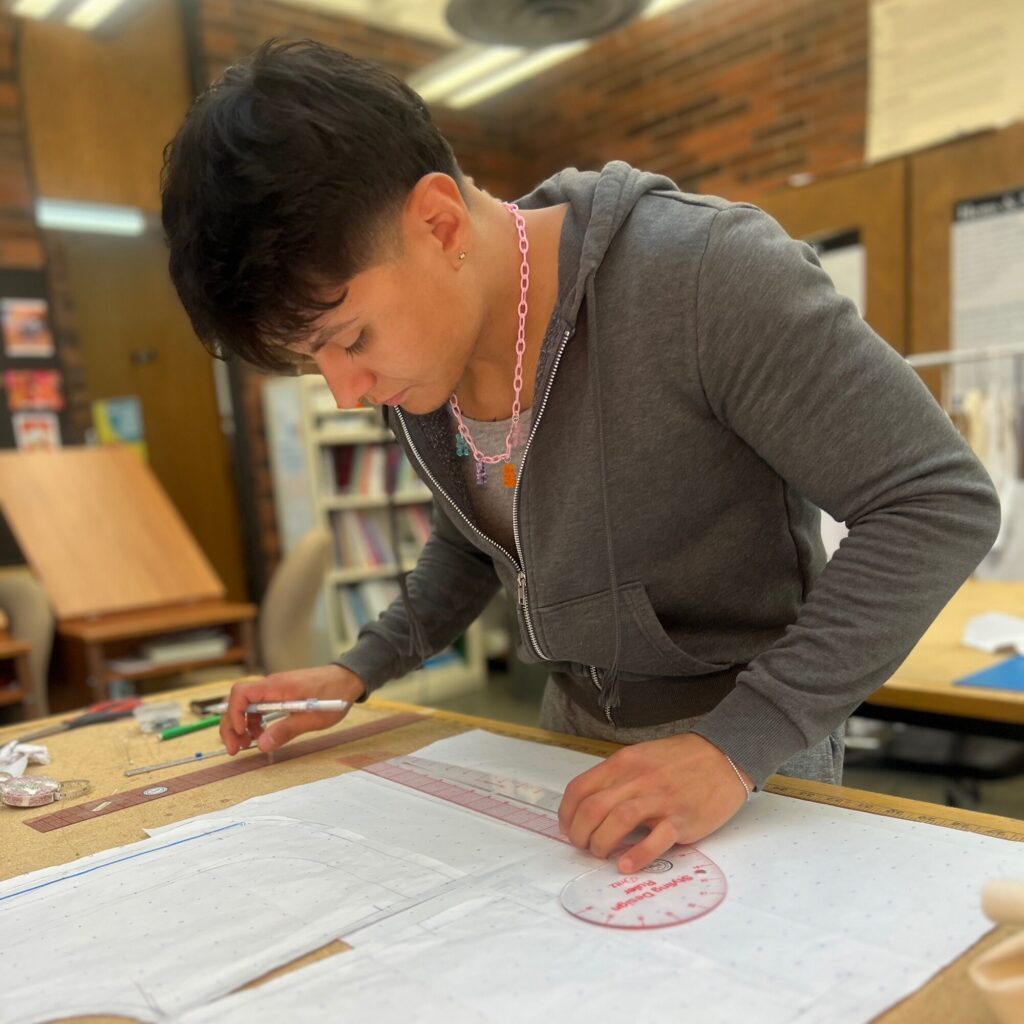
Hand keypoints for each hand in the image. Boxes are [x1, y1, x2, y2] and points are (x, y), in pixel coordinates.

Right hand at [219, 664, 365, 754]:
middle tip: (235, 749)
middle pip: (238, 701)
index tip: (241, 734)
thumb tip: (261, 745)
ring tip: (247, 746)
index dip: (234, 714)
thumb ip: (286, 730)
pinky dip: (255, 722)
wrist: (349, 679)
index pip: (241, 693)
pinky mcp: (280, 694)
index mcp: (277, 687)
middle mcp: (271, 685)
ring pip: (247, 706)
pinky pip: (259, 707)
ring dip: (242, 726)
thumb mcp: (313, 718)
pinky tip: (261, 735)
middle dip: (232, 725)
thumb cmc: (334, 695)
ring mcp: (275, 690)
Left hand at [558, 733, 751, 872]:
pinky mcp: (682, 820)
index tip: (568, 828)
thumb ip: (616, 778)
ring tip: (601, 854)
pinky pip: (655, 840)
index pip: (580, 789)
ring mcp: (660, 800)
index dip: (566, 814)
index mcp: (624, 763)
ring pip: (617, 821)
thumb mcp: (641, 757)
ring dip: (601, 843)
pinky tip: (625, 865)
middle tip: (583, 846)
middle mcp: (638, 779)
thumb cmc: (680, 759)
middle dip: (579, 834)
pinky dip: (636, 855)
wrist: (724, 756)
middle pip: (593, 808)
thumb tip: (589, 806)